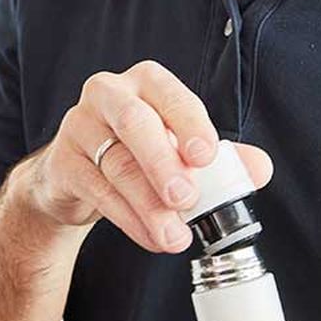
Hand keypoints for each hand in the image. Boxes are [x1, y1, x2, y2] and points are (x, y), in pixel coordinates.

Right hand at [21, 60, 270, 252]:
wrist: (80, 175)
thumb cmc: (139, 152)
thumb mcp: (181, 150)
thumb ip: (223, 159)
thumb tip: (259, 168)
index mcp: (145, 83)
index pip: (170, 94)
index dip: (189, 124)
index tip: (206, 156)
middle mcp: (107, 94)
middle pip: (135, 124)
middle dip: (163, 163)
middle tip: (187, 198)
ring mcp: (79, 126)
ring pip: (115, 164)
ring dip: (148, 205)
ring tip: (174, 236)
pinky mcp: (61, 161)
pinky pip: (95, 190)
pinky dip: (127, 218)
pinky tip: (150, 237)